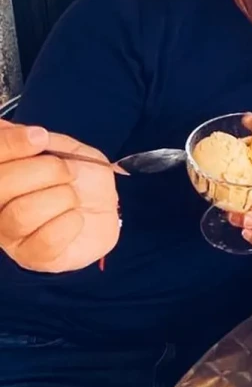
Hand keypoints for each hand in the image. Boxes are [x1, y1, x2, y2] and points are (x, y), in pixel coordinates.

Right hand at [0, 120, 119, 271]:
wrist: (106, 206)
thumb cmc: (79, 177)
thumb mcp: (64, 149)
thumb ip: (38, 142)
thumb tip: (5, 129)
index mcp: (1, 174)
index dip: (11, 145)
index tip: (40, 138)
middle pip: (0, 186)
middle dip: (44, 171)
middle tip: (68, 171)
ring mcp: (10, 235)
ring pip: (20, 214)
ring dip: (60, 198)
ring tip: (74, 196)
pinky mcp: (33, 257)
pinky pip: (45, 240)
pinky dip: (69, 223)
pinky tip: (76, 218)